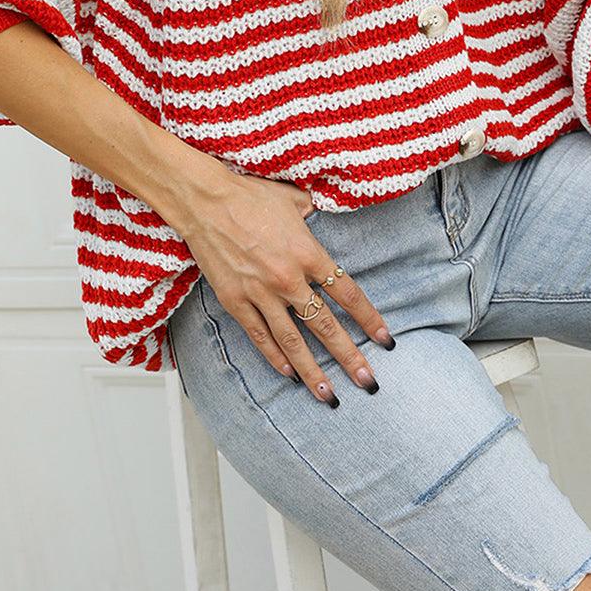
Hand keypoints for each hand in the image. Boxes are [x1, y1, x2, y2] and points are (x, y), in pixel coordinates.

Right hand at [176, 173, 393, 405]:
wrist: (205, 201)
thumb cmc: (250, 195)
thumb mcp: (293, 200)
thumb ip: (312, 214)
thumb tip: (320, 213)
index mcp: (309, 253)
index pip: (347, 294)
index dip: (369, 319)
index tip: (385, 340)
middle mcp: (289, 279)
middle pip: (325, 326)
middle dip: (349, 357)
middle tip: (368, 382)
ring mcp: (260, 294)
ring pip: (292, 341)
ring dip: (312, 371)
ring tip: (329, 396)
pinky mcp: (235, 301)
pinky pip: (259, 336)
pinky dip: (275, 357)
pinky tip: (289, 374)